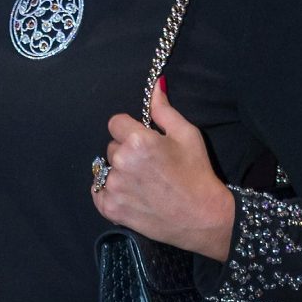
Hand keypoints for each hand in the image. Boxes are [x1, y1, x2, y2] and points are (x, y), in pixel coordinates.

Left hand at [91, 80, 235, 261]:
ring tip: (143, 184)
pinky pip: (98, 192)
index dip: (129, 129)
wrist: (202, 216)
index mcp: (138, 140)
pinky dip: (110, 193)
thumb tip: (155, 85)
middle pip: (111, 147)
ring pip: (106, 170)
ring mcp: (114, 187)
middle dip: (125, 152)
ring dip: (119, 174)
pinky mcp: (110, 209)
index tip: (142, 140)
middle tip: (148, 166)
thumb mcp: (186, 134)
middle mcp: (121, 162)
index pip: (115, 122)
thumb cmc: (197, 173)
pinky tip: (131, 195)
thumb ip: (164, 110)